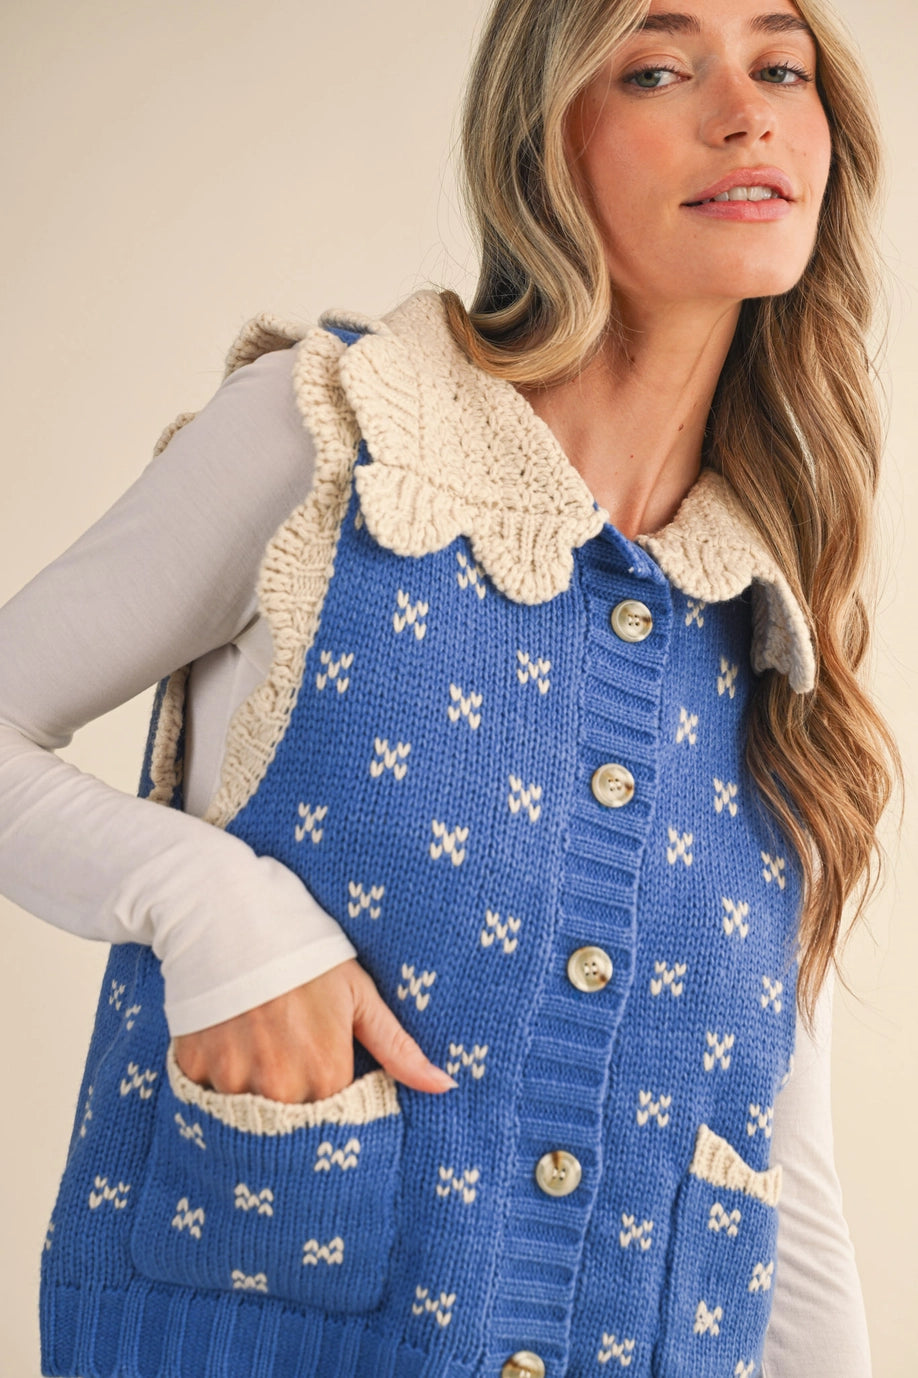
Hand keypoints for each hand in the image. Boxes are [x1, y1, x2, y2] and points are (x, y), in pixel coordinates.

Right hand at [172, 957, 456, 1103]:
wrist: (230, 915)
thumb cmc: (306, 954)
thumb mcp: (359, 995)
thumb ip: (398, 1048)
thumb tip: (445, 1086)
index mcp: (323, 1073)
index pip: (338, 1118)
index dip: (338, 1097)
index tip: (333, 1071)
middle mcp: (275, 1089)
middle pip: (292, 1126)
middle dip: (299, 1103)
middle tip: (295, 1057)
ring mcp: (229, 1081)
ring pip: (247, 1115)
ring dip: (258, 1094)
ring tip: (263, 1045)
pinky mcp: (192, 1069)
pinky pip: (208, 1096)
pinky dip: (221, 1079)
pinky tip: (232, 1043)